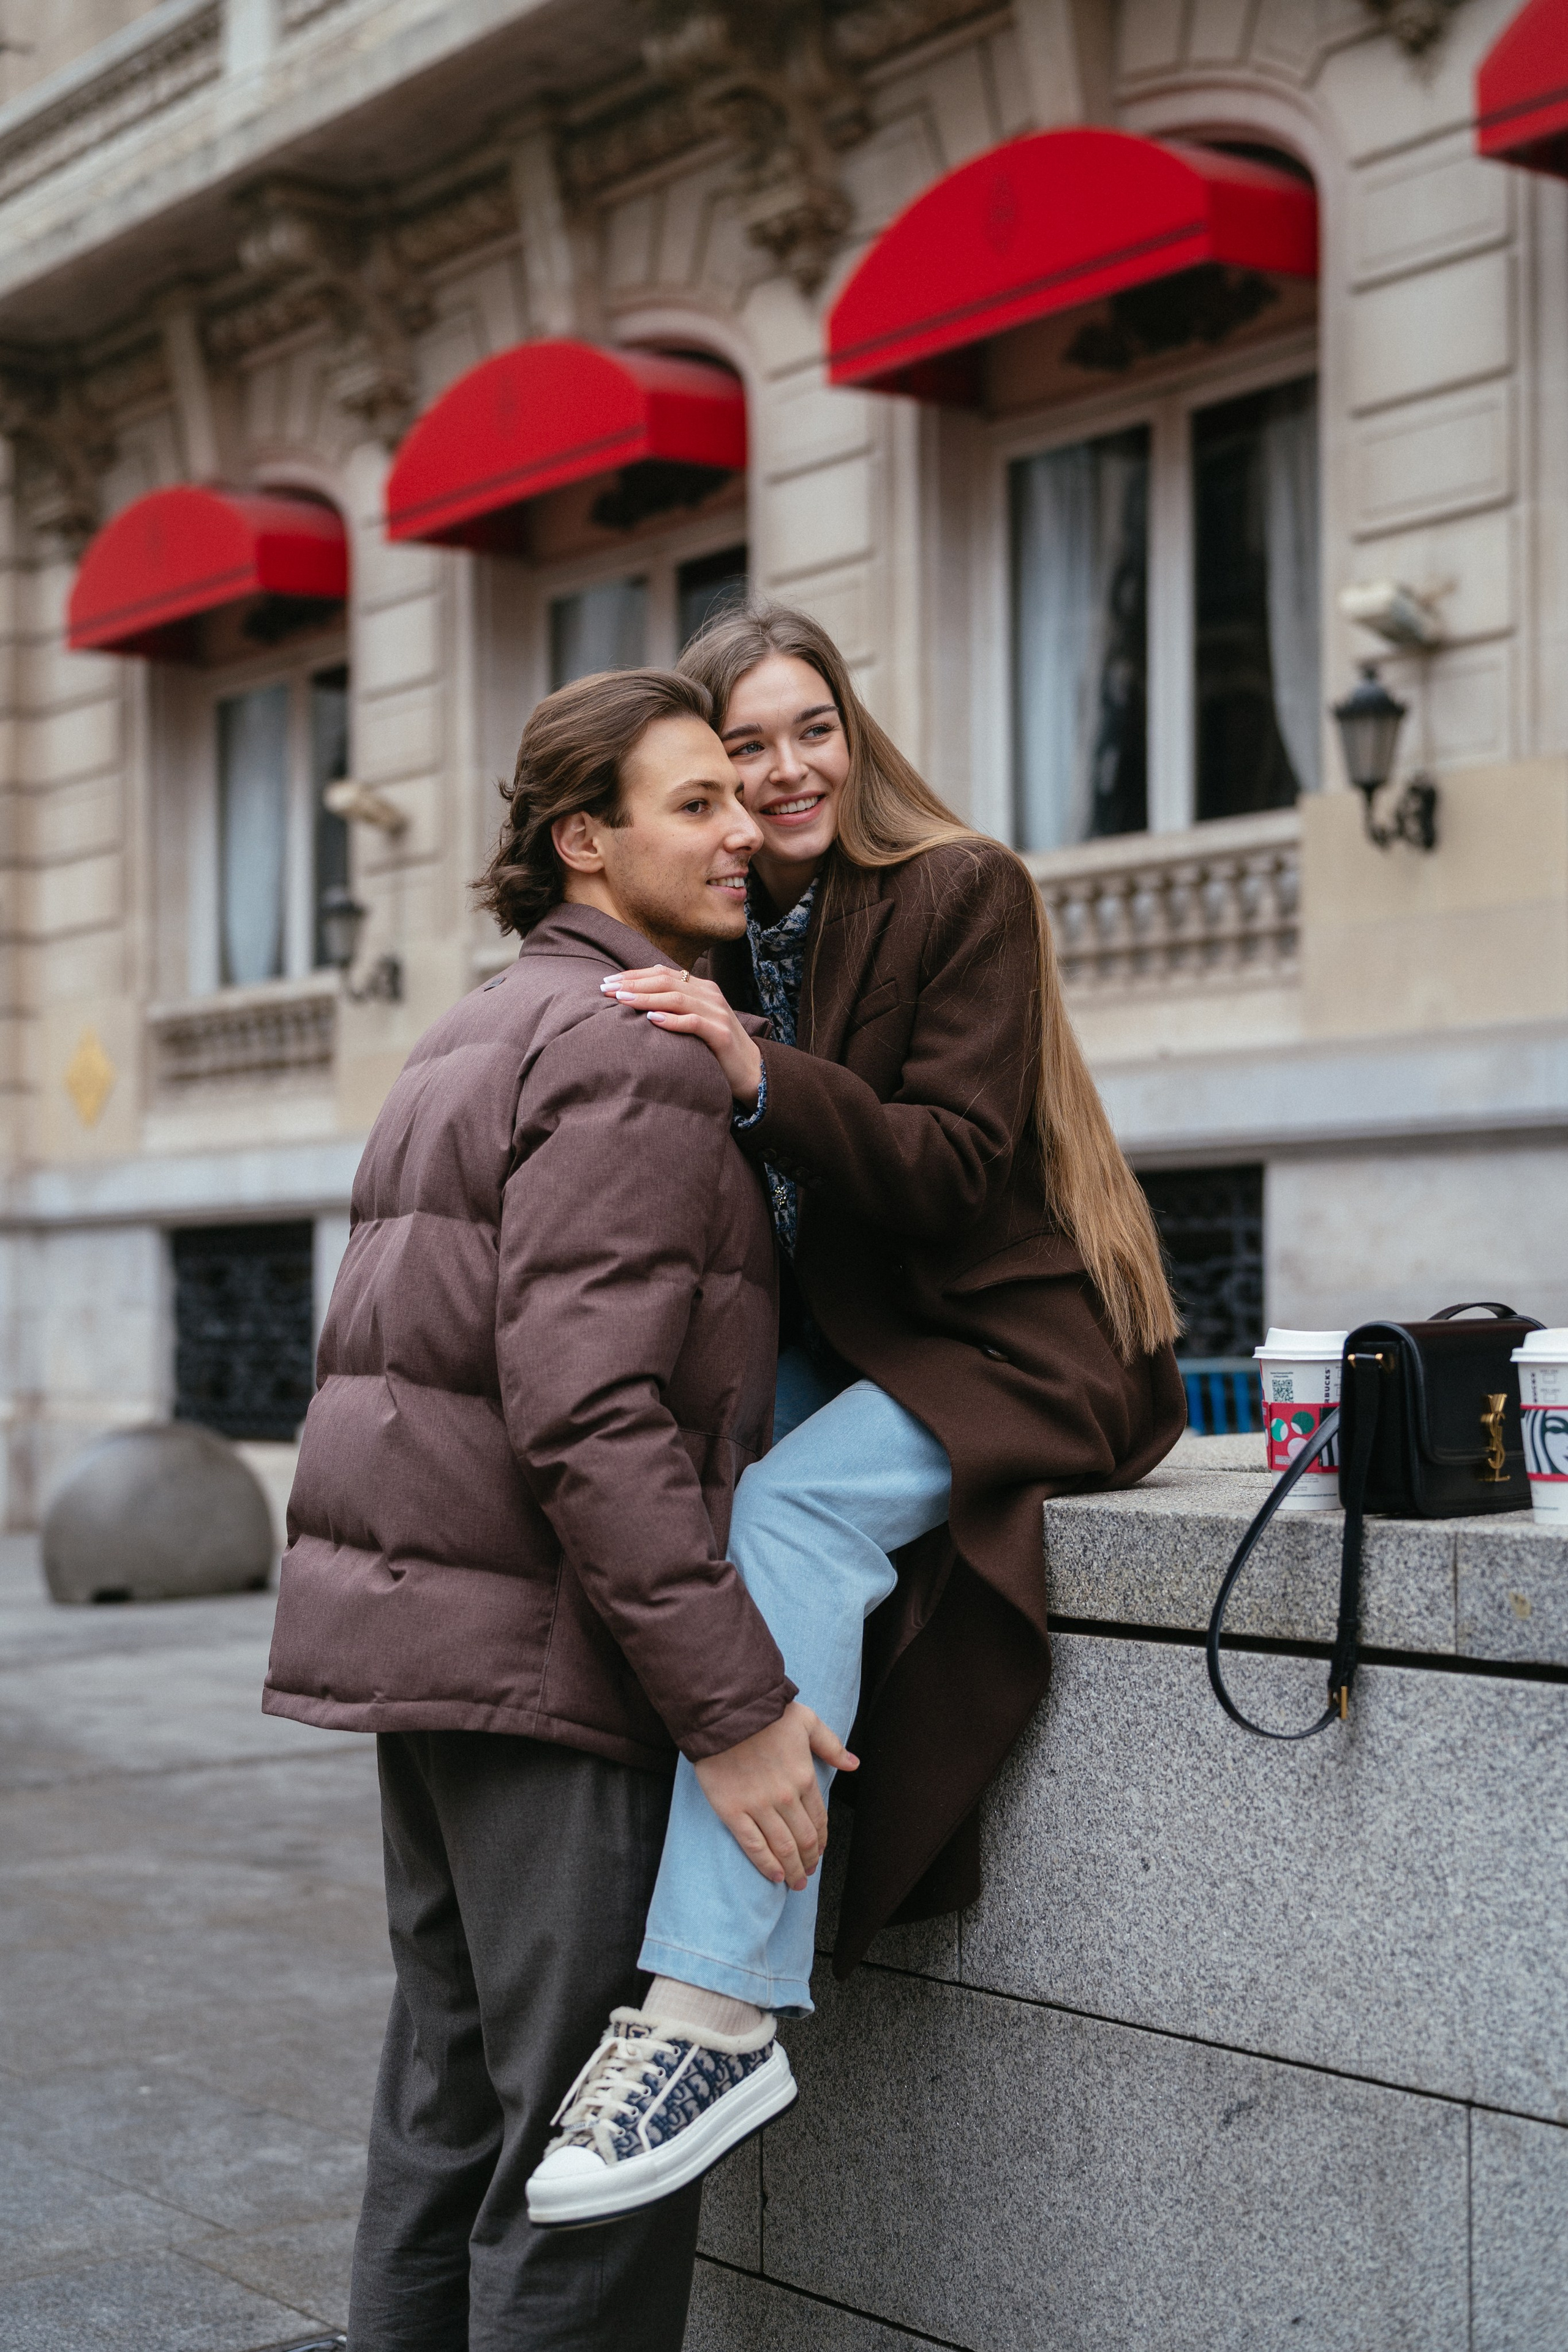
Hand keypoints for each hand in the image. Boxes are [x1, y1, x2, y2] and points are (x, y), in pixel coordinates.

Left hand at [603, 967, 763, 1111]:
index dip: (634, 974)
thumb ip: (674, 1005)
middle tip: (606, 989)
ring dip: (646, 998)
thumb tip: (639, 992)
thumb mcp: (694, 1020)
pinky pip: (694, 1022)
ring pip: (677, 998)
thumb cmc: (715, 1047)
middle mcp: (710, 995)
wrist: (751, 1070)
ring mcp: (717, 1013)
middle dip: (633, 984)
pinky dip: (672, 1020)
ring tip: (622, 1000)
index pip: (663, 973)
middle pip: (667, 982)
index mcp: (702, 988)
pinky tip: (652, 1020)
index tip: (607, 981)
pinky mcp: (721, 1034)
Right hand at [693, 1702, 857, 1889]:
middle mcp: (786, 1797)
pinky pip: (753, 1845)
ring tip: (796, 1882)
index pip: (819, 1819)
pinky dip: (766, 1864)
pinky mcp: (732, 1811)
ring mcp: (759, 1806)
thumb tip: (854, 1764)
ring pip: (782, 1847)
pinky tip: (775, 1876)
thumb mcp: (807, 1721)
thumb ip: (831, 1745)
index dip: (822, 1840)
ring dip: (792, 1869)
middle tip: (808, 1874)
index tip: (820, 1852)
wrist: (725, 1711)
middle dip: (809, 1860)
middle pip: (804, 1839)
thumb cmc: (765, 1713)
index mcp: (804, 1777)